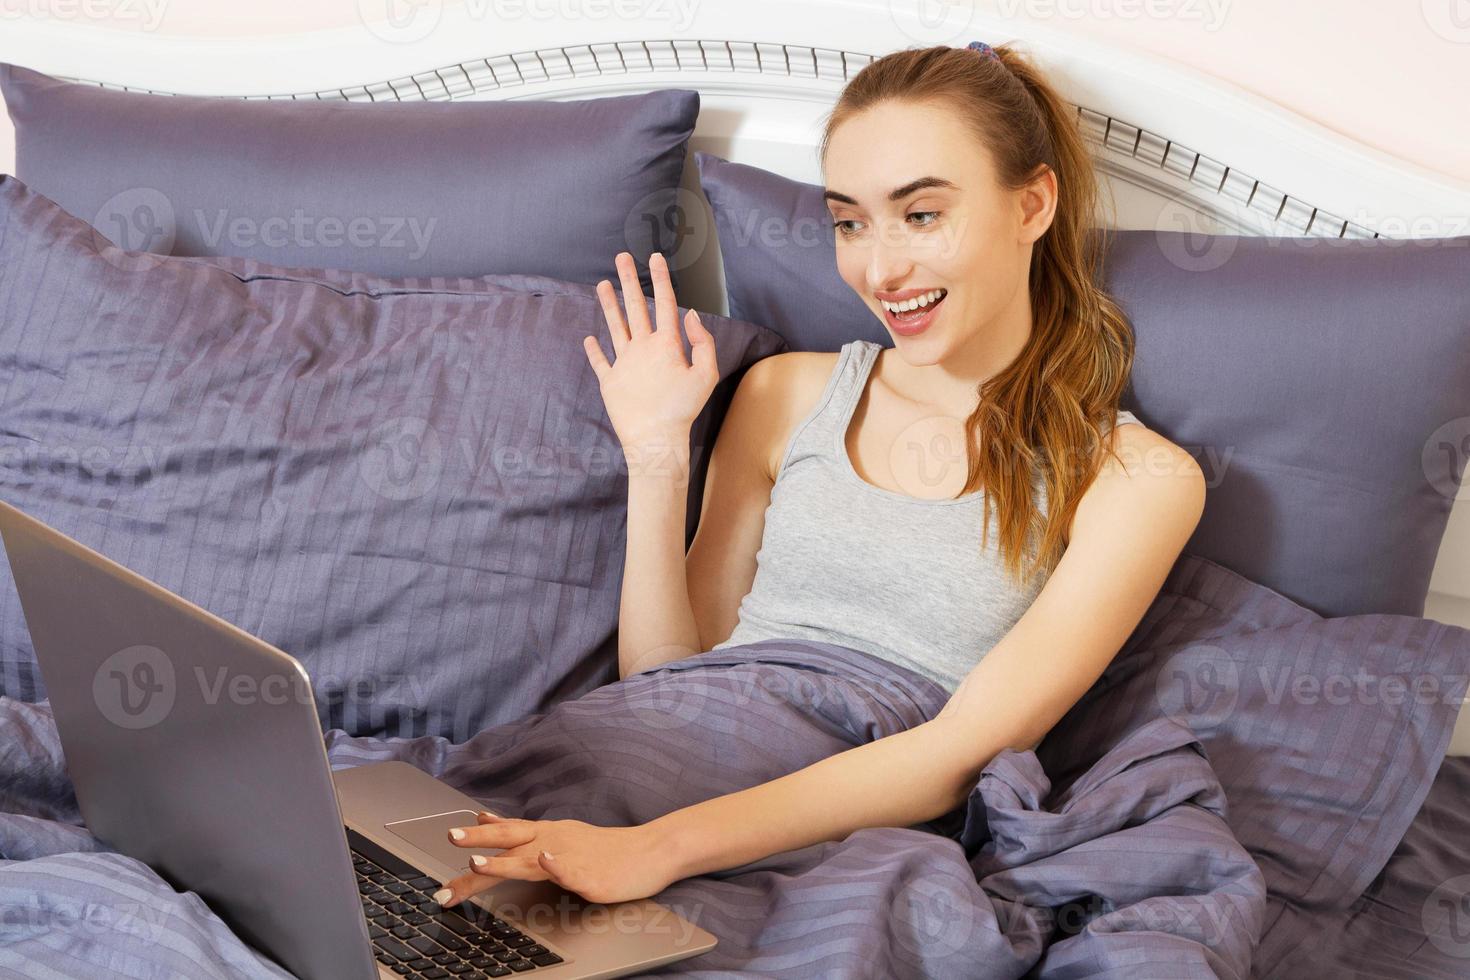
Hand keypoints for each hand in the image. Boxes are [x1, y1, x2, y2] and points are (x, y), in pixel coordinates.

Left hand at [433, 810, 678, 906]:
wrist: (650, 851)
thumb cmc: (606, 849)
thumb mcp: (561, 834)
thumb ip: (524, 832)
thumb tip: (486, 819)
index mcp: (547, 834)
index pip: (506, 833)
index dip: (477, 836)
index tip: (448, 838)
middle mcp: (554, 842)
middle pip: (511, 839)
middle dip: (479, 840)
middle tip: (451, 838)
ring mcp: (572, 858)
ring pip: (532, 858)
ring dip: (503, 861)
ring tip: (478, 862)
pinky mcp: (591, 876)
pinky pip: (571, 871)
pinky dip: (557, 865)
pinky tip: (546, 861)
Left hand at [584, 251, 718, 457]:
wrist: (655, 439)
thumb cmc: (684, 410)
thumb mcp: (707, 375)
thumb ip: (702, 343)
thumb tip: (691, 316)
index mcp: (667, 344)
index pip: (665, 303)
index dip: (661, 278)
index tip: (654, 258)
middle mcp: (642, 348)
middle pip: (635, 307)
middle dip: (629, 280)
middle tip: (621, 258)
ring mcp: (623, 363)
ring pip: (614, 326)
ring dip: (608, 305)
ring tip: (601, 285)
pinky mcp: (610, 381)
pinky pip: (600, 361)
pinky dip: (594, 350)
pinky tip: (588, 338)